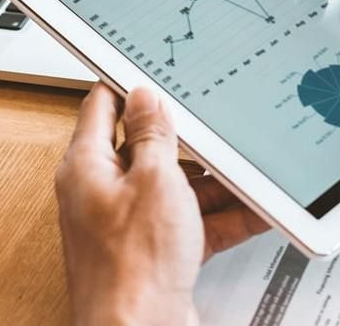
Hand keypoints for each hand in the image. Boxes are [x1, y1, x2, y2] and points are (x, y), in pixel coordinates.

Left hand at [56, 84, 269, 325]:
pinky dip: (220, 216)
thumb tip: (145, 97)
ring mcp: (129, 226)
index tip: (151, 70)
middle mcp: (101, 194)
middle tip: (213, 120)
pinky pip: (190, 223)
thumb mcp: (154, 180)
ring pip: (173, 188)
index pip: (101, 107)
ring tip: (246, 166)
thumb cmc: (132, 269)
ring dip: (210, 180)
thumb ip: (152, 134)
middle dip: (184, 138)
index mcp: (86, 167)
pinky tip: (253, 208)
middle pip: (144, 149)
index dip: (127, 85)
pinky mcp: (154, 254)